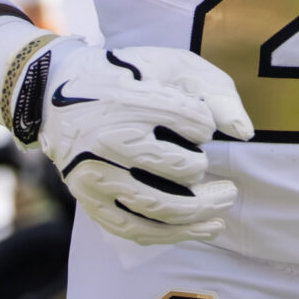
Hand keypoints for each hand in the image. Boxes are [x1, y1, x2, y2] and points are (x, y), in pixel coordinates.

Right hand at [26, 40, 253, 245]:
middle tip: (223, 179)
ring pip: (160, 206)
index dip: (204, 124)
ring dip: (201, 211)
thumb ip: (212, 89)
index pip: (192, 121)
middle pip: (180, 168)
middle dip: (205, 170)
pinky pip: (135, 228)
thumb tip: (244, 132)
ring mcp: (97, 175)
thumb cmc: (123, 76)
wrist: (54, 94)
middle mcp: (109, 139)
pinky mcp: (89, 199)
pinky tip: (203, 229)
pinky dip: (174, 234)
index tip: (199, 123)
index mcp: (129, 100)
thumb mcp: (167, 64)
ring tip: (224, 204)